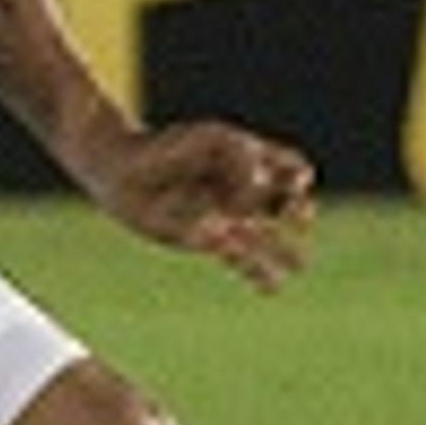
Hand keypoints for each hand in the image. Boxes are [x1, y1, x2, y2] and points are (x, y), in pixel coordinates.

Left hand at [91, 121, 316, 291]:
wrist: (125, 171)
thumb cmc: (170, 148)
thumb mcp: (215, 140)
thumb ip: (244, 161)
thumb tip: (258, 197)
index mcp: (247, 161)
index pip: (290, 168)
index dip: (298, 176)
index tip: (293, 180)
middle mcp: (240, 191)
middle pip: (282, 205)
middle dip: (297, 212)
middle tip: (300, 217)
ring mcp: (224, 217)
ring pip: (263, 239)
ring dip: (282, 252)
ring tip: (301, 266)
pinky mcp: (205, 241)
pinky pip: (236, 258)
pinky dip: (250, 267)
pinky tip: (270, 283)